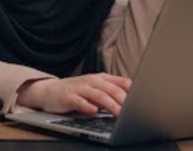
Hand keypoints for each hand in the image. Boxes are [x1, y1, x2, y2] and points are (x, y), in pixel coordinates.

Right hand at [16, 73, 130, 115]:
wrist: (48, 91)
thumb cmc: (76, 91)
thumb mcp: (95, 89)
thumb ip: (111, 92)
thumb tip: (134, 101)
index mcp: (101, 78)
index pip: (121, 82)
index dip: (134, 91)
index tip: (144, 101)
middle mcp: (92, 81)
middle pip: (112, 89)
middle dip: (124, 100)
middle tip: (134, 112)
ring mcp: (80, 88)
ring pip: (98, 95)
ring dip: (110, 105)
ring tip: (120, 114)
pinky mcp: (68, 97)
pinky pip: (79, 101)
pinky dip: (87, 106)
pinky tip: (93, 111)